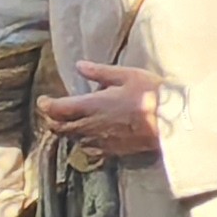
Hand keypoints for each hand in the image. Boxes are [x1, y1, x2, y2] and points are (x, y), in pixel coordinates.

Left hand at [44, 63, 166, 161]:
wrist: (172, 122)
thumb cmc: (151, 94)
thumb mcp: (127, 75)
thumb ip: (100, 72)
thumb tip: (79, 66)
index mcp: (92, 105)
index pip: (57, 109)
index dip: (46, 105)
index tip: (44, 100)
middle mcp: (91, 126)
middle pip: (61, 128)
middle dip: (52, 120)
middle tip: (52, 113)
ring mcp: (101, 141)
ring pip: (73, 140)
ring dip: (68, 132)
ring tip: (70, 124)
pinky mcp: (113, 151)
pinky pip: (90, 150)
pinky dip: (84, 143)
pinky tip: (89, 138)